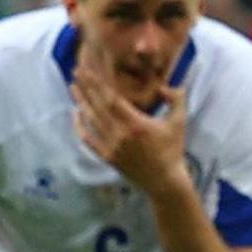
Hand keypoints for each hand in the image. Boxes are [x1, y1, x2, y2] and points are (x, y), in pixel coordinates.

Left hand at [72, 61, 188, 192]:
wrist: (165, 180)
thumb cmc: (173, 150)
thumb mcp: (179, 123)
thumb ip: (176, 101)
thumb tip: (167, 85)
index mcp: (137, 124)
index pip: (111, 99)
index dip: (98, 84)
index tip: (88, 70)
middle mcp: (120, 134)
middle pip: (97, 106)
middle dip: (86, 87)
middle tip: (76, 71)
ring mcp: (111, 146)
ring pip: (91, 120)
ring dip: (80, 102)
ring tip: (73, 87)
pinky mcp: (106, 156)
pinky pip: (88, 139)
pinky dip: (79, 126)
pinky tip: (75, 114)